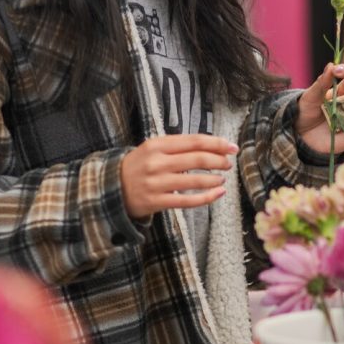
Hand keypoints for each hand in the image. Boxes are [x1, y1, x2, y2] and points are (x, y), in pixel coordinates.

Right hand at [120, 134, 237, 218]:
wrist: (112, 187)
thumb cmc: (140, 165)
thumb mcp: (153, 148)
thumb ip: (178, 146)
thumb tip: (212, 146)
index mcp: (158, 144)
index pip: (194, 141)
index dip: (216, 143)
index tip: (231, 147)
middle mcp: (157, 162)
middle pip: (197, 159)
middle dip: (218, 161)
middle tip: (228, 163)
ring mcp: (156, 183)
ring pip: (194, 180)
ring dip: (214, 179)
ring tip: (222, 179)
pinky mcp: (156, 201)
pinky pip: (187, 200)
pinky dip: (207, 197)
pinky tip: (218, 193)